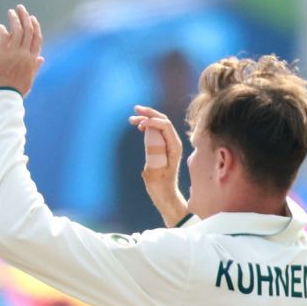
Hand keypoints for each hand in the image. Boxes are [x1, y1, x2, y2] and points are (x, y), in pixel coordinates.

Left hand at [0, 4, 45, 96]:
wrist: (1, 97)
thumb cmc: (14, 91)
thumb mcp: (28, 80)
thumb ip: (35, 67)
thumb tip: (41, 58)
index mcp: (32, 60)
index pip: (37, 38)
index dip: (35, 26)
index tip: (32, 18)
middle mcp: (25, 54)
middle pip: (28, 30)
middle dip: (25, 17)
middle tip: (21, 8)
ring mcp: (13, 52)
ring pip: (17, 29)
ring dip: (14, 18)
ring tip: (11, 12)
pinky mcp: (1, 53)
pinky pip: (2, 35)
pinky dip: (0, 28)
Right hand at [129, 105, 189, 226]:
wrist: (165, 195)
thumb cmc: (160, 187)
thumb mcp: (155, 173)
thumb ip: (153, 156)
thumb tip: (150, 142)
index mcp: (174, 147)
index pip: (165, 126)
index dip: (153, 121)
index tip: (139, 125)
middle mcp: (173, 142)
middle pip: (163, 121)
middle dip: (150, 114)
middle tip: (135, 110)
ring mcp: (169, 144)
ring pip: (159, 125)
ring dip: (146, 118)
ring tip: (132, 118)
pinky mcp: (163, 147)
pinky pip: (156, 132)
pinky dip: (147, 126)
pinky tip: (138, 126)